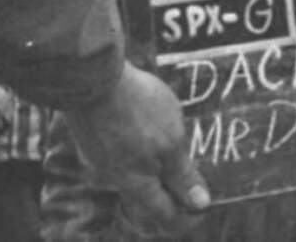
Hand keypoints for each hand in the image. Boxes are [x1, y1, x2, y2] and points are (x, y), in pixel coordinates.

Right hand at [63, 62, 209, 236]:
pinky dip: (141, 151)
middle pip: (148, 196)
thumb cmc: (137, 110)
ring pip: (134, 173)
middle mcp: (113, 177)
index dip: (186, 217)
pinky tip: (150, 133)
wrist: (92, 77)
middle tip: (195, 183)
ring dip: (156, 169)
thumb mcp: (170, 143)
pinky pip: (123, 153)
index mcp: (135, 183)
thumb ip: (182, 175)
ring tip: (175, 153)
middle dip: (172, 193)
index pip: (163, 215)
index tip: (203, 209)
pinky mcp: (95, 137)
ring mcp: (100, 157)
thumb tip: (199, 204)